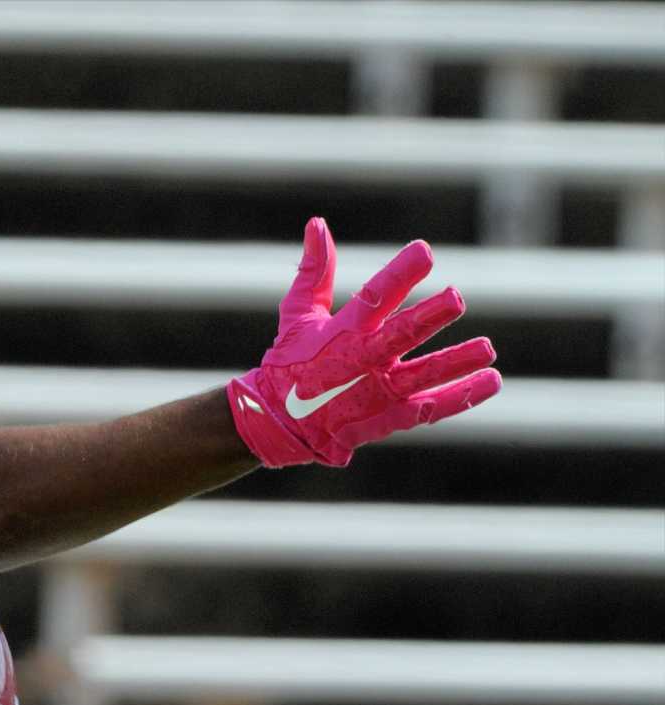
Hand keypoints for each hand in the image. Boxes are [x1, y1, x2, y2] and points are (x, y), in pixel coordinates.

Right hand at [228, 217, 500, 467]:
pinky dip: (454, 399)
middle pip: (396, 338)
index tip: (424, 252)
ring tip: (487, 349)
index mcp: (339, 333)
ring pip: (417, 379)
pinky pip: (421, 413)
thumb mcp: (297, 314)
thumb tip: (318, 223)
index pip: (371, 298)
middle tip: (456, 299)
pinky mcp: (377, 422)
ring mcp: (369, 396)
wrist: (273, 425)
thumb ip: (315, 270)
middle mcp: (356, 363)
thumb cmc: (289, 362)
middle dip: (426, 318)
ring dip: (453, 364)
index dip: (398, 275)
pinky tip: (487, 382)